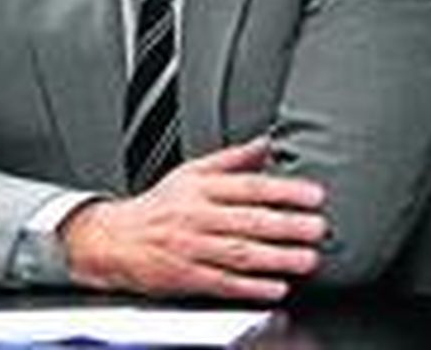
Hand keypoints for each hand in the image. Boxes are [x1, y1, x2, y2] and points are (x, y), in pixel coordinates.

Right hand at [61, 138, 327, 300]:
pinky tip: (276, 288)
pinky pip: (222, 283)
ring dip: (277, 258)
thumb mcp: (192, 172)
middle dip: (288, 226)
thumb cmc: (159, 206)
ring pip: (239, 254)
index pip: (250, 187)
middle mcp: (198, 218)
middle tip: (318, 228)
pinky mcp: (185, 278)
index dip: (285, 190)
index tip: (314, 195)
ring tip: (307, 259)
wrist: (112, 240)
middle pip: (249, 221)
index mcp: (202, 189)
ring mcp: (191, 250)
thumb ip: (233, 159)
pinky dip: (251, 288)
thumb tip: (268, 143)